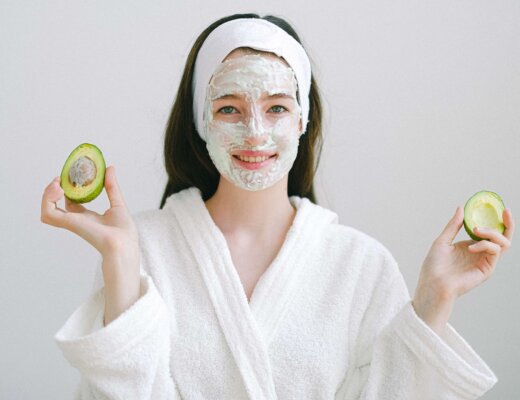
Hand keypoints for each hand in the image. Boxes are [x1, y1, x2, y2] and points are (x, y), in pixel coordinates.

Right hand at [40, 166, 138, 258]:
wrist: (123, 243)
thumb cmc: (124, 231)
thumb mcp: (117, 203)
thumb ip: (112, 187)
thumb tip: (110, 168)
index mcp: (87, 217)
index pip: (71, 202)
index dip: (68, 189)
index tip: (70, 176)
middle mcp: (77, 220)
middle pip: (55, 205)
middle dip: (52, 190)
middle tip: (59, 179)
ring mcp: (71, 222)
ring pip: (47, 209)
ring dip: (47, 195)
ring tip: (57, 184)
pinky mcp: (69, 223)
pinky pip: (48, 213)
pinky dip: (48, 200)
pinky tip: (60, 190)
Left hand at [413, 206, 514, 332]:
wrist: (432, 283)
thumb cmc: (434, 266)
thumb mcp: (442, 240)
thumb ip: (453, 225)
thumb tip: (461, 207)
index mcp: (471, 245)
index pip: (489, 232)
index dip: (497, 220)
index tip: (500, 208)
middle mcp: (480, 253)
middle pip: (503, 237)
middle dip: (507, 224)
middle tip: (505, 213)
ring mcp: (485, 261)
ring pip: (503, 243)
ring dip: (492, 233)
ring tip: (476, 229)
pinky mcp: (487, 269)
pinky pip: (494, 252)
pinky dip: (485, 245)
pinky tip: (471, 247)